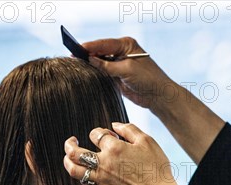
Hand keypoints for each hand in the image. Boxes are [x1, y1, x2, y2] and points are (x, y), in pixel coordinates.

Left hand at [63, 123, 187, 184]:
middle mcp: (103, 163)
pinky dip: (78, 173)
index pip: (96, 134)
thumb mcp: (147, 142)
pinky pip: (82, 181)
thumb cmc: (156, 167)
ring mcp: (100, 178)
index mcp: (115, 148)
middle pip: (75, 152)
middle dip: (70, 144)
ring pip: (73, 169)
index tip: (107, 135)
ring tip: (69, 156)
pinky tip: (82, 170)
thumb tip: (114, 125)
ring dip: (68, 160)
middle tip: (71, 141)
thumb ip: (129, 129)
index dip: (100, 132)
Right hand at [83, 36, 224, 164]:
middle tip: (71, 57)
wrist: (158, 96)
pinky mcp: (117, 75)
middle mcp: (121, 51)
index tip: (76, 49)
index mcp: (126, 44)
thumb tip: (90, 60)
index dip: (89, 46)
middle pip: (100, 51)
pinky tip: (85, 73)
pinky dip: (95, 73)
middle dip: (87, 54)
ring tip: (75, 65)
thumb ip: (107, 65)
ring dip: (90, 64)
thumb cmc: (148, 79)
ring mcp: (119, 63)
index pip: (103, 44)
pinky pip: (102, 72)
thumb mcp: (126, 70)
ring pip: (99, 62)